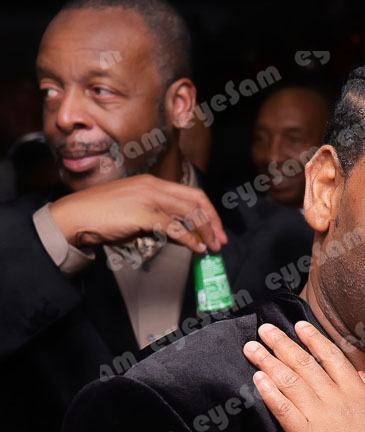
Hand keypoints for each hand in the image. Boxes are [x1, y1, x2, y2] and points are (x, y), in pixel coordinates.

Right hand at [48, 174, 226, 252]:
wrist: (75, 216)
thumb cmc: (102, 216)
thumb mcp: (136, 213)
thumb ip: (160, 220)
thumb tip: (184, 235)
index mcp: (153, 183)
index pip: (191, 193)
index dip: (208, 211)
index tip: (216, 227)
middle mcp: (154, 187)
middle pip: (196, 200)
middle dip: (213, 220)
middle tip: (221, 239)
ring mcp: (149, 198)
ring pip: (189, 213)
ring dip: (205, 231)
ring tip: (212, 246)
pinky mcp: (143, 214)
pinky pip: (175, 228)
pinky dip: (189, 239)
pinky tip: (197, 248)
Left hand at [242, 321, 364, 431]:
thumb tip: (358, 374)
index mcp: (358, 393)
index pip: (331, 357)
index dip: (313, 339)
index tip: (298, 326)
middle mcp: (337, 399)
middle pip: (304, 364)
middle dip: (282, 344)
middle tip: (264, 330)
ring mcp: (320, 417)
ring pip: (290, 382)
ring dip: (268, 362)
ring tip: (252, 348)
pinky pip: (283, 410)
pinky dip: (269, 392)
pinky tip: (258, 379)